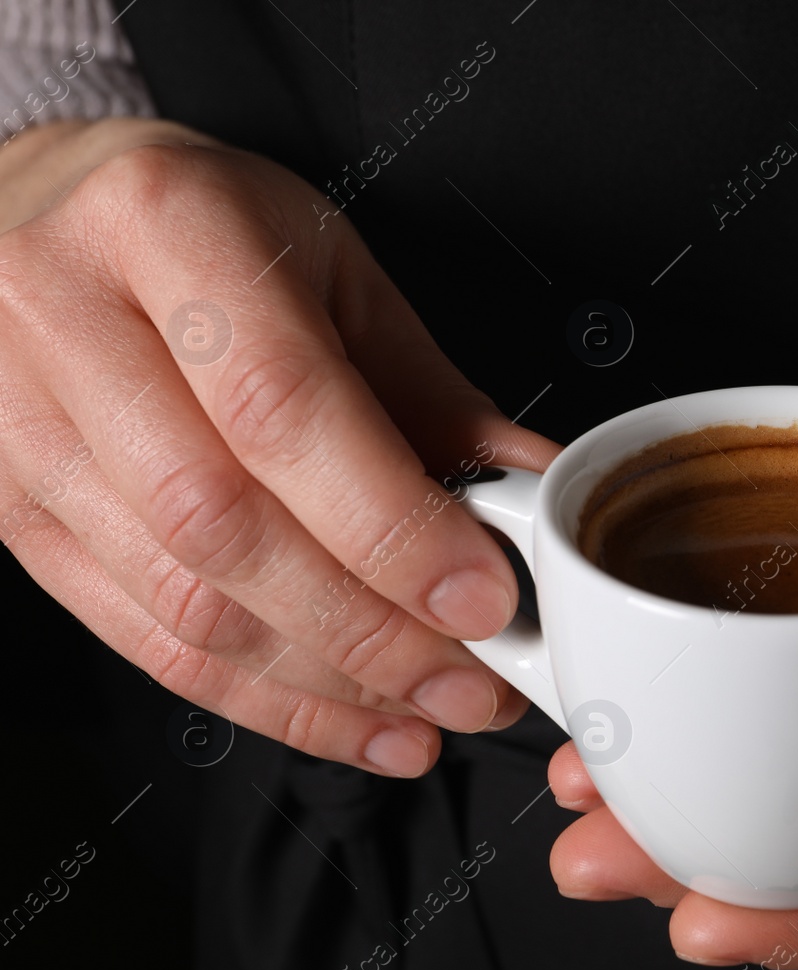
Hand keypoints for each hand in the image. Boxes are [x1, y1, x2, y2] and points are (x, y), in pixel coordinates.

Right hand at [0, 120, 557, 775]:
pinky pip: (139, 637)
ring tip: (429, 707)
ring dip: (325, 682)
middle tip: (474, 680)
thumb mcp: (328, 267)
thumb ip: (424, 388)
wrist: (31, 208)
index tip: (481, 597)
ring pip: (178, 601)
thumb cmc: (199, 227)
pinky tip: (347, 718)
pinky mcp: (8, 511)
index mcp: (165, 224)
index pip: (281, 406)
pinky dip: (260, 696)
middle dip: (369, 630)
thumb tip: (530, 490)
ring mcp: (13, 423)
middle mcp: (63, 318)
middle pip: (220, 523)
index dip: (391, 524)